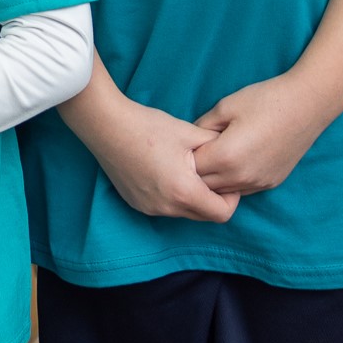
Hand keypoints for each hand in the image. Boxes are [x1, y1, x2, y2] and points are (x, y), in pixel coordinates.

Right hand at [92, 97, 240, 222]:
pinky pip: (165, 208)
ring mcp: (149, 209)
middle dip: (213, 198)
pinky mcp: (137, 204)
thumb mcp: (189, 133)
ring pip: (184, 212)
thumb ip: (217, 146)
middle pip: (204, 216)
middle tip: (212, 171)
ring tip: (188, 168)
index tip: (228, 178)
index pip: (222, 214)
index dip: (232, 198)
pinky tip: (167, 171)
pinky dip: (173, 196)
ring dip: (192, 197)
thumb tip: (234, 152)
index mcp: (184, 192)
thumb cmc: (149, 127)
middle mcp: (167, 208)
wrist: (108, 126)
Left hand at [192, 72, 331, 195]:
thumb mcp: (226, 106)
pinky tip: (233, 162)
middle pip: (205, 185)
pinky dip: (231, 181)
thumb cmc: (265, 100)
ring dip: (213, 179)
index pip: (192, 168)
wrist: (307, 104)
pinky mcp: (270, 183)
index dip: (185, 155)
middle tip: (195, 150)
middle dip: (196, 170)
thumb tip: (189, 141)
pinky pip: (241, 190)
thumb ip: (202, 127)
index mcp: (227, 157)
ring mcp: (257, 183)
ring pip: (223, 192)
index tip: (185, 143)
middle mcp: (241, 177)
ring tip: (213, 156)